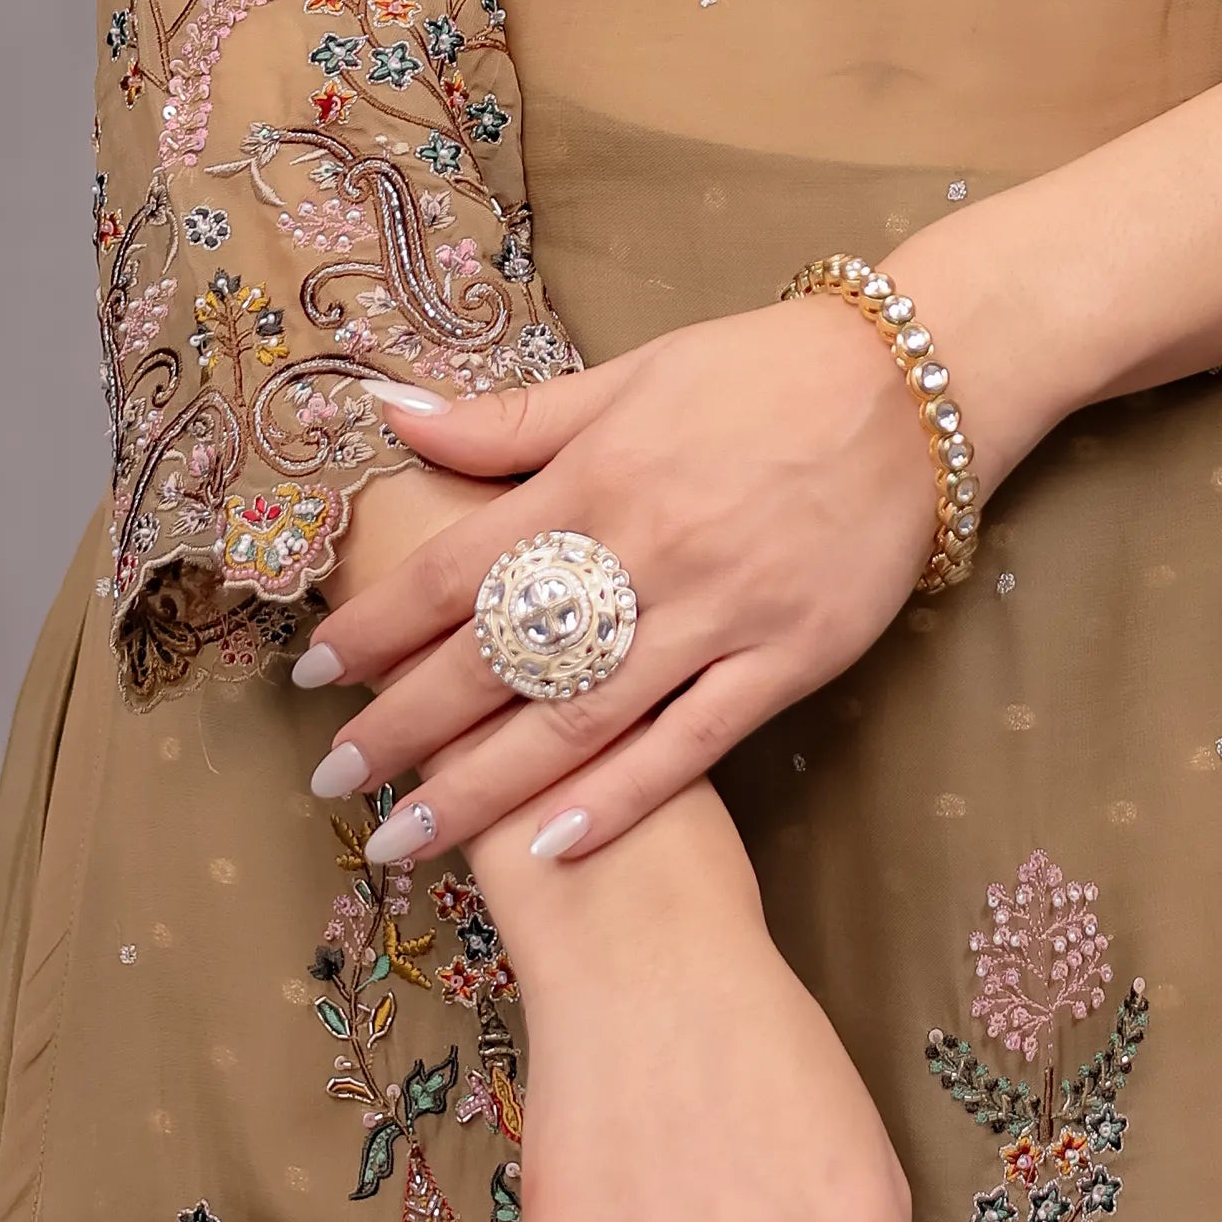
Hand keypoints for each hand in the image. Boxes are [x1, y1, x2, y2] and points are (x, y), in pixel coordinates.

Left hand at [299, 292, 949, 869]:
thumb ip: (508, 420)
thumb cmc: (757, 374)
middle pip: (501, 656)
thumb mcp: (628, 377)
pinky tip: (555, 847)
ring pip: (582, 718)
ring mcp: (720, 613)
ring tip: (405, 839)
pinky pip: (692, 746)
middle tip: (331, 779)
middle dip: (405, 725)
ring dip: (484, 788)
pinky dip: (622, 800)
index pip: (457, 567)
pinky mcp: (788, 660)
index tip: (312, 676)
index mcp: (598, 475)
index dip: (377, 625)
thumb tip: (387, 415)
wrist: (908, 386)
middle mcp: (648, 549)